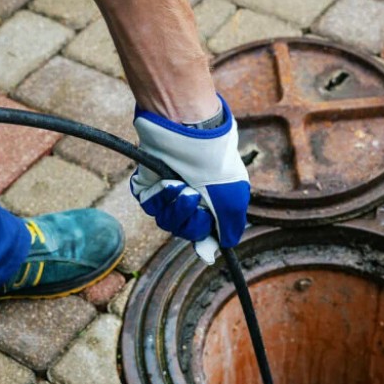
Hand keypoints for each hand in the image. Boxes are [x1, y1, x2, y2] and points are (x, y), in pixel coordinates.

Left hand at [130, 96, 249, 263]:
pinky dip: (160, 196)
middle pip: (184, 231)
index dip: (203, 240)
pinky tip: (168, 181)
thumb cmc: (215, 164)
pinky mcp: (150, 185)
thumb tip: (220, 248)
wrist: (190, 134)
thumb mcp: (233, 199)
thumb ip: (229, 228)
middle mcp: (190, 199)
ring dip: (176, 206)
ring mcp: (169, 193)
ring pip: (166, 221)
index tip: (203, 245)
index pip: (204, 233)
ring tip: (181, 186)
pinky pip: (151, 205)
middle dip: (190, 220)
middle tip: (195, 198)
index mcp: (212, 203)